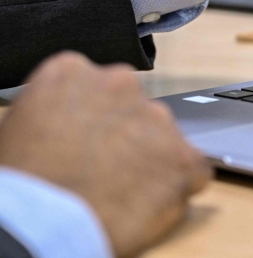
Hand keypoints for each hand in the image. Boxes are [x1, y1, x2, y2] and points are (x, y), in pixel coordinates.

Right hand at [0, 53, 211, 256]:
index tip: (84, 142)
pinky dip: (177, 187)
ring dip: (150, 160)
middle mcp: (121, 84)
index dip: (91, 121)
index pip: (96, 88)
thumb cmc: (20, 182)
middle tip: (103, 170)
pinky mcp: (184, 157)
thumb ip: (54, 111)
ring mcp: (157, 118)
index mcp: (72, 72)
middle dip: (125, 137)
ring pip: (163, 137)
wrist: (39, 220)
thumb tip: (68, 123)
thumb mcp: (19, 127)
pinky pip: (192, 169)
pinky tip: (150, 204)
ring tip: (121, 193)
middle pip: (133, 109)